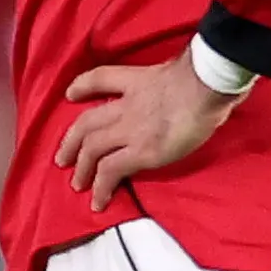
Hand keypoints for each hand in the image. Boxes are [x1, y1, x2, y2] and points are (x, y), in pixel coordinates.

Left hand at [55, 53, 243, 210]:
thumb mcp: (182, 70)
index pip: (100, 79)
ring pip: (92, 148)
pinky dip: (100, 187)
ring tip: (76, 184)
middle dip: (71, 142)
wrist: (208, 85)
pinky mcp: (142, 152)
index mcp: (138, 81)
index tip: (71, 94)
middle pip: (87, 123)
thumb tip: (192, 86)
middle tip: (62, 158)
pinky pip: (111, 171)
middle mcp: (126, 106)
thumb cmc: (206, 76)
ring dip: (81, 167)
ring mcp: (131, 129)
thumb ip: (176, 78)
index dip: (82, 86)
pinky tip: (97, 200)